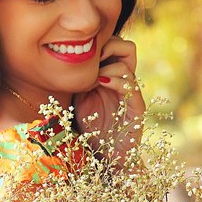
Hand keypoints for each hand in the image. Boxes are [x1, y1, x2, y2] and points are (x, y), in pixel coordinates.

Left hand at [72, 35, 145, 160]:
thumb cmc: (92, 130)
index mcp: (114, 76)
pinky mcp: (137, 108)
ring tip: (91, 78)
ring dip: (105, 66)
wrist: (107, 158)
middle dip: (106, 47)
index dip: (100, 43)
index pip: (115, 45)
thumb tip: (64, 59)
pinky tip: (99, 83)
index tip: (81, 54)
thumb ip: (80, 79)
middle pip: (126, 47)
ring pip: (126, 64)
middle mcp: (126, 82)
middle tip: (88, 60)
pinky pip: (131, 85)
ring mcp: (133, 94)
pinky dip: (114, 79)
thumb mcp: (81, 99)